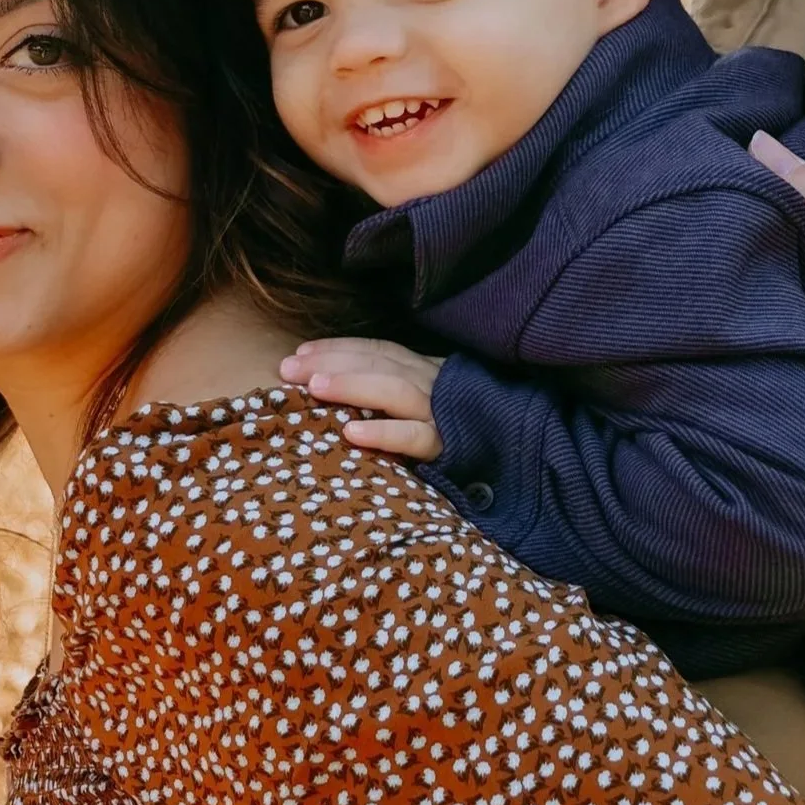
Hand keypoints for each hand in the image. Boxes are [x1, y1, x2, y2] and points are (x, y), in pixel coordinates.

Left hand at [280, 337, 445, 458]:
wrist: (515, 456)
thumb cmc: (457, 433)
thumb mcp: (427, 403)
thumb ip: (392, 394)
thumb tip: (333, 388)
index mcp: (426, 371)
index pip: (379, 351)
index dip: (339, 348)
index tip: (300, 352)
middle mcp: (433, 384)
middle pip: (380, 363)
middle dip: (333, 361)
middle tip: (289, 368)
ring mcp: (442, 413)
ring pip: (395, 390)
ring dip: (353, 385)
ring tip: (315, 387)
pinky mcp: (449, 446)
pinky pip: (415, 436)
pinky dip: (384, 432)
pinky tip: (352, 434)